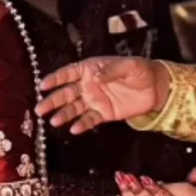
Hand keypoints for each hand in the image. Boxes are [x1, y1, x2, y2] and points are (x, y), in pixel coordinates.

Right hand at [36, 57, 168, 133]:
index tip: (43, 85)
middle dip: (52, 100)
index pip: (69, 73)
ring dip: (63, 114)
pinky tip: (74, 129)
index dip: (55, 79)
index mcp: (91, 69)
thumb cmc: (141, 70)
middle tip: (40, 109)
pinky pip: (90, 120)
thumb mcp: (129, 66)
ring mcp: (95, 100)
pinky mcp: (104, 114)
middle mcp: (89, 85)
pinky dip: (82, 125)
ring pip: (74, 108)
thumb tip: (95, 77)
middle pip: (66, 93)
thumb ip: (112, 71)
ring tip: (54, 121)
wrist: (156, 88)